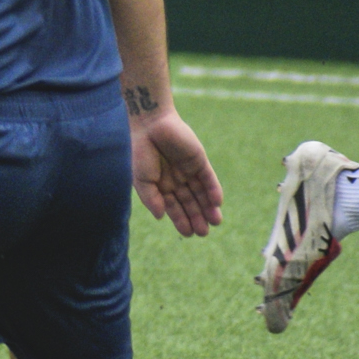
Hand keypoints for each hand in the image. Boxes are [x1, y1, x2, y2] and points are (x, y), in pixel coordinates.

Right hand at [131, 109, 222, 236]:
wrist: (150, 125)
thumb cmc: (141, 152)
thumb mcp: (141, 180)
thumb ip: (151, 199)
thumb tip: (161, 217)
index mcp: (161, 186)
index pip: (174, 207)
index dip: (181, 220)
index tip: (189, 233)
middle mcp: (176, 180)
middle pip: (190, 202)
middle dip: (197, 217)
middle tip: (204, 232)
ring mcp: (189, 170)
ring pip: (201, 193)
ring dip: (208, 207)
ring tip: (216, 222)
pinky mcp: (199, 160)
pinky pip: (209, 178)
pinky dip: (213, 190)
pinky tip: (217, 203)